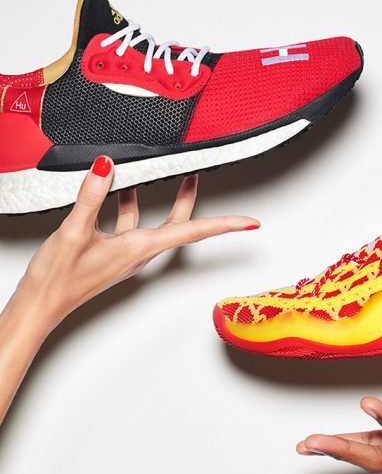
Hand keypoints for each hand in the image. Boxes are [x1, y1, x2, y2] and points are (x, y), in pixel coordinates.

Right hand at [6, 156, 258, 333]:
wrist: (40, 306)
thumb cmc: (59, 280)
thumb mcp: (76, 231)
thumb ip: (93, 196)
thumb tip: (107, 167)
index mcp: (141, 248)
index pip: (194, 232)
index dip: (225, 225)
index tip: (250, 222)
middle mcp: (140, 252)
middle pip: (178, 223)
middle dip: (188, 198)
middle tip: (195, 175)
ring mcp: (127, 253)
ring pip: (153, 222)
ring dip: (156, 198)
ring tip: (157, 173)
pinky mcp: (113, 253)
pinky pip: (130, 225)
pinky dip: (128, 205)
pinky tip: (117, 190)